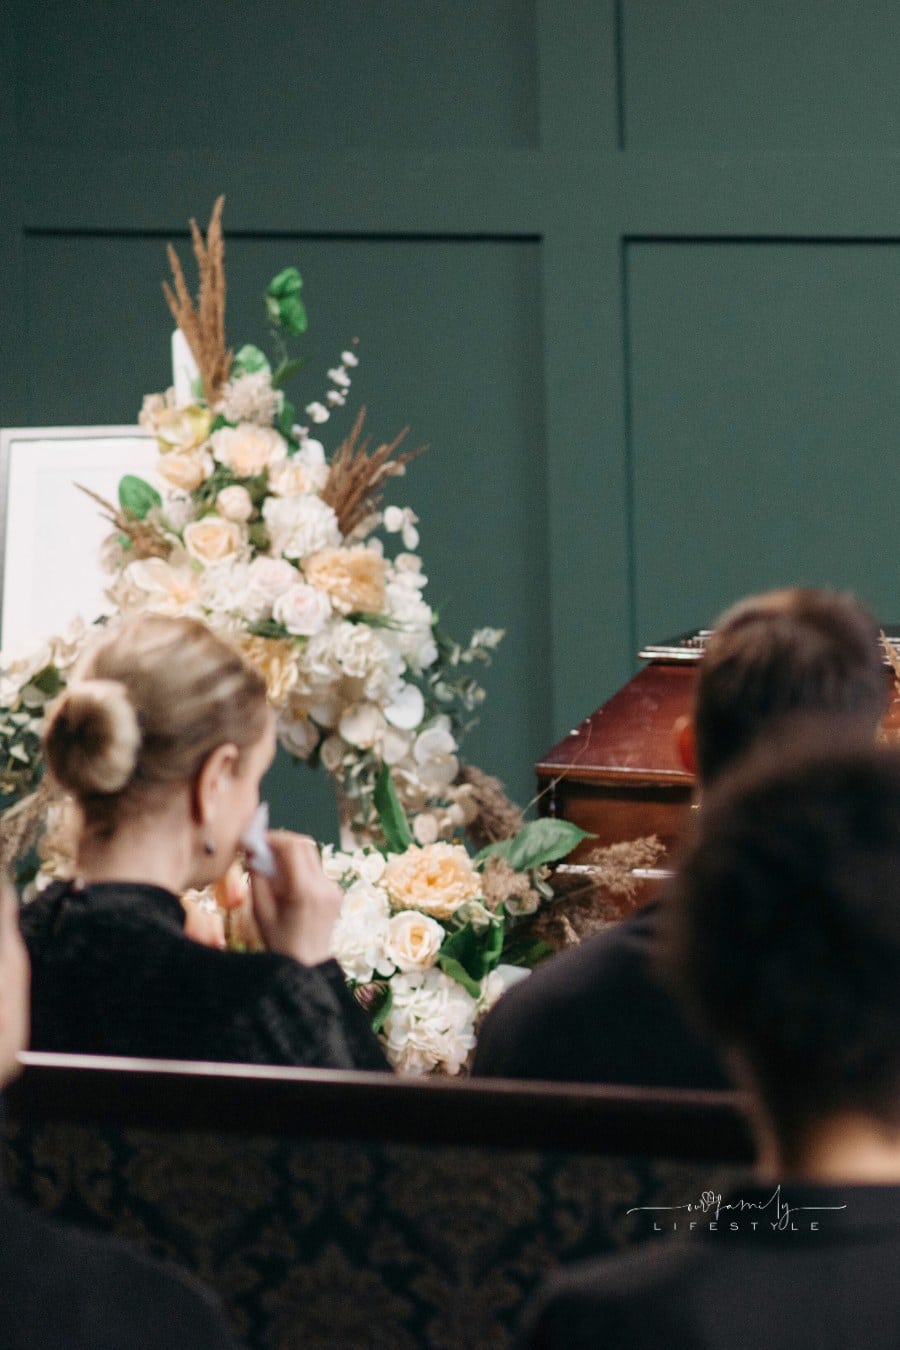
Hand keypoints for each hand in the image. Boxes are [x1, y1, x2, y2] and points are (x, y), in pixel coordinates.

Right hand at [249, 831, 342, 964]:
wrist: (307, 965)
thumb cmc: (279, 943)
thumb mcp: (260, 912)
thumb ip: (257, 877)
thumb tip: (253, 850)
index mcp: (304, 891)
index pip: (293, 847)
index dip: (273, 838)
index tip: (256, 841)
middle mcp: (324, 886)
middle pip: (305, 845)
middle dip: (282, 842)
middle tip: (262, 848)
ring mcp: (333, 888)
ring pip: (311, 855)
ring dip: (291, 854)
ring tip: (273, 867)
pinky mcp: (336, 892)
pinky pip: (316, 870)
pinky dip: (300, 868)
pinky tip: (288, 883)